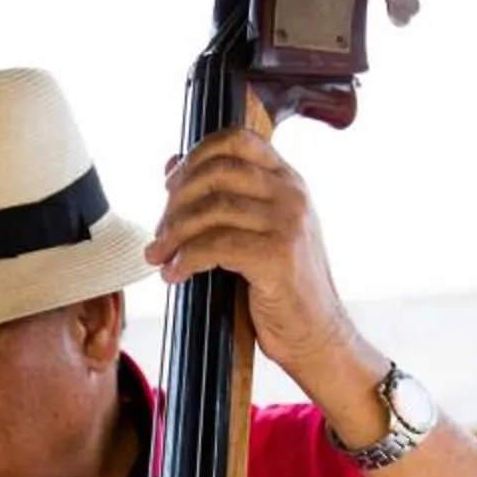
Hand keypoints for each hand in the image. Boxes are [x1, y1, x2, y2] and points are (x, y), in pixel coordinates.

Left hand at [145, 91, 374, 403]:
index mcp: (288, 180)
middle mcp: (292, 194)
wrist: (317, 336)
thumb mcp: (257, 231)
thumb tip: (172, 163)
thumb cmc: (282, 288)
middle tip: (160, 233)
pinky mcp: (277, 256)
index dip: (195, 156)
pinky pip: (214, 246)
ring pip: (211, 209)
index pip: (237, 140)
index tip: (170, 186)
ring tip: (159, 257)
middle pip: (216, 172)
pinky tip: (175, 274)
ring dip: (174, 235)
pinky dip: (186, 259)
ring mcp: (288, 223)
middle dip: (176, 202)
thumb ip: (224, 197)